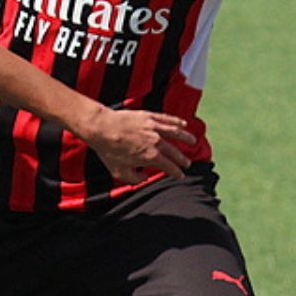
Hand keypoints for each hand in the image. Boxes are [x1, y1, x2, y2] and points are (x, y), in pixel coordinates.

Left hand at [79, 107, 193, 181]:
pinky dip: (177, 122)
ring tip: (193, 141)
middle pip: (174, 152)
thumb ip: (135, 179)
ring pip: (176, 133)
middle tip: (187, 163)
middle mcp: (156, 142)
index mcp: (151, 157)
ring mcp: (154, 128)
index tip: (180, 176)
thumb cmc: (108, 150)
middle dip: (182, 159)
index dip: (176, 173)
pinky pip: (167, 119)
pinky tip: (183, 124)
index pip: (169, 166)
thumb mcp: (119, 172)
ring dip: (186, 138)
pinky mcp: (149, 116)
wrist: (101, 127)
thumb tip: (144, 178)